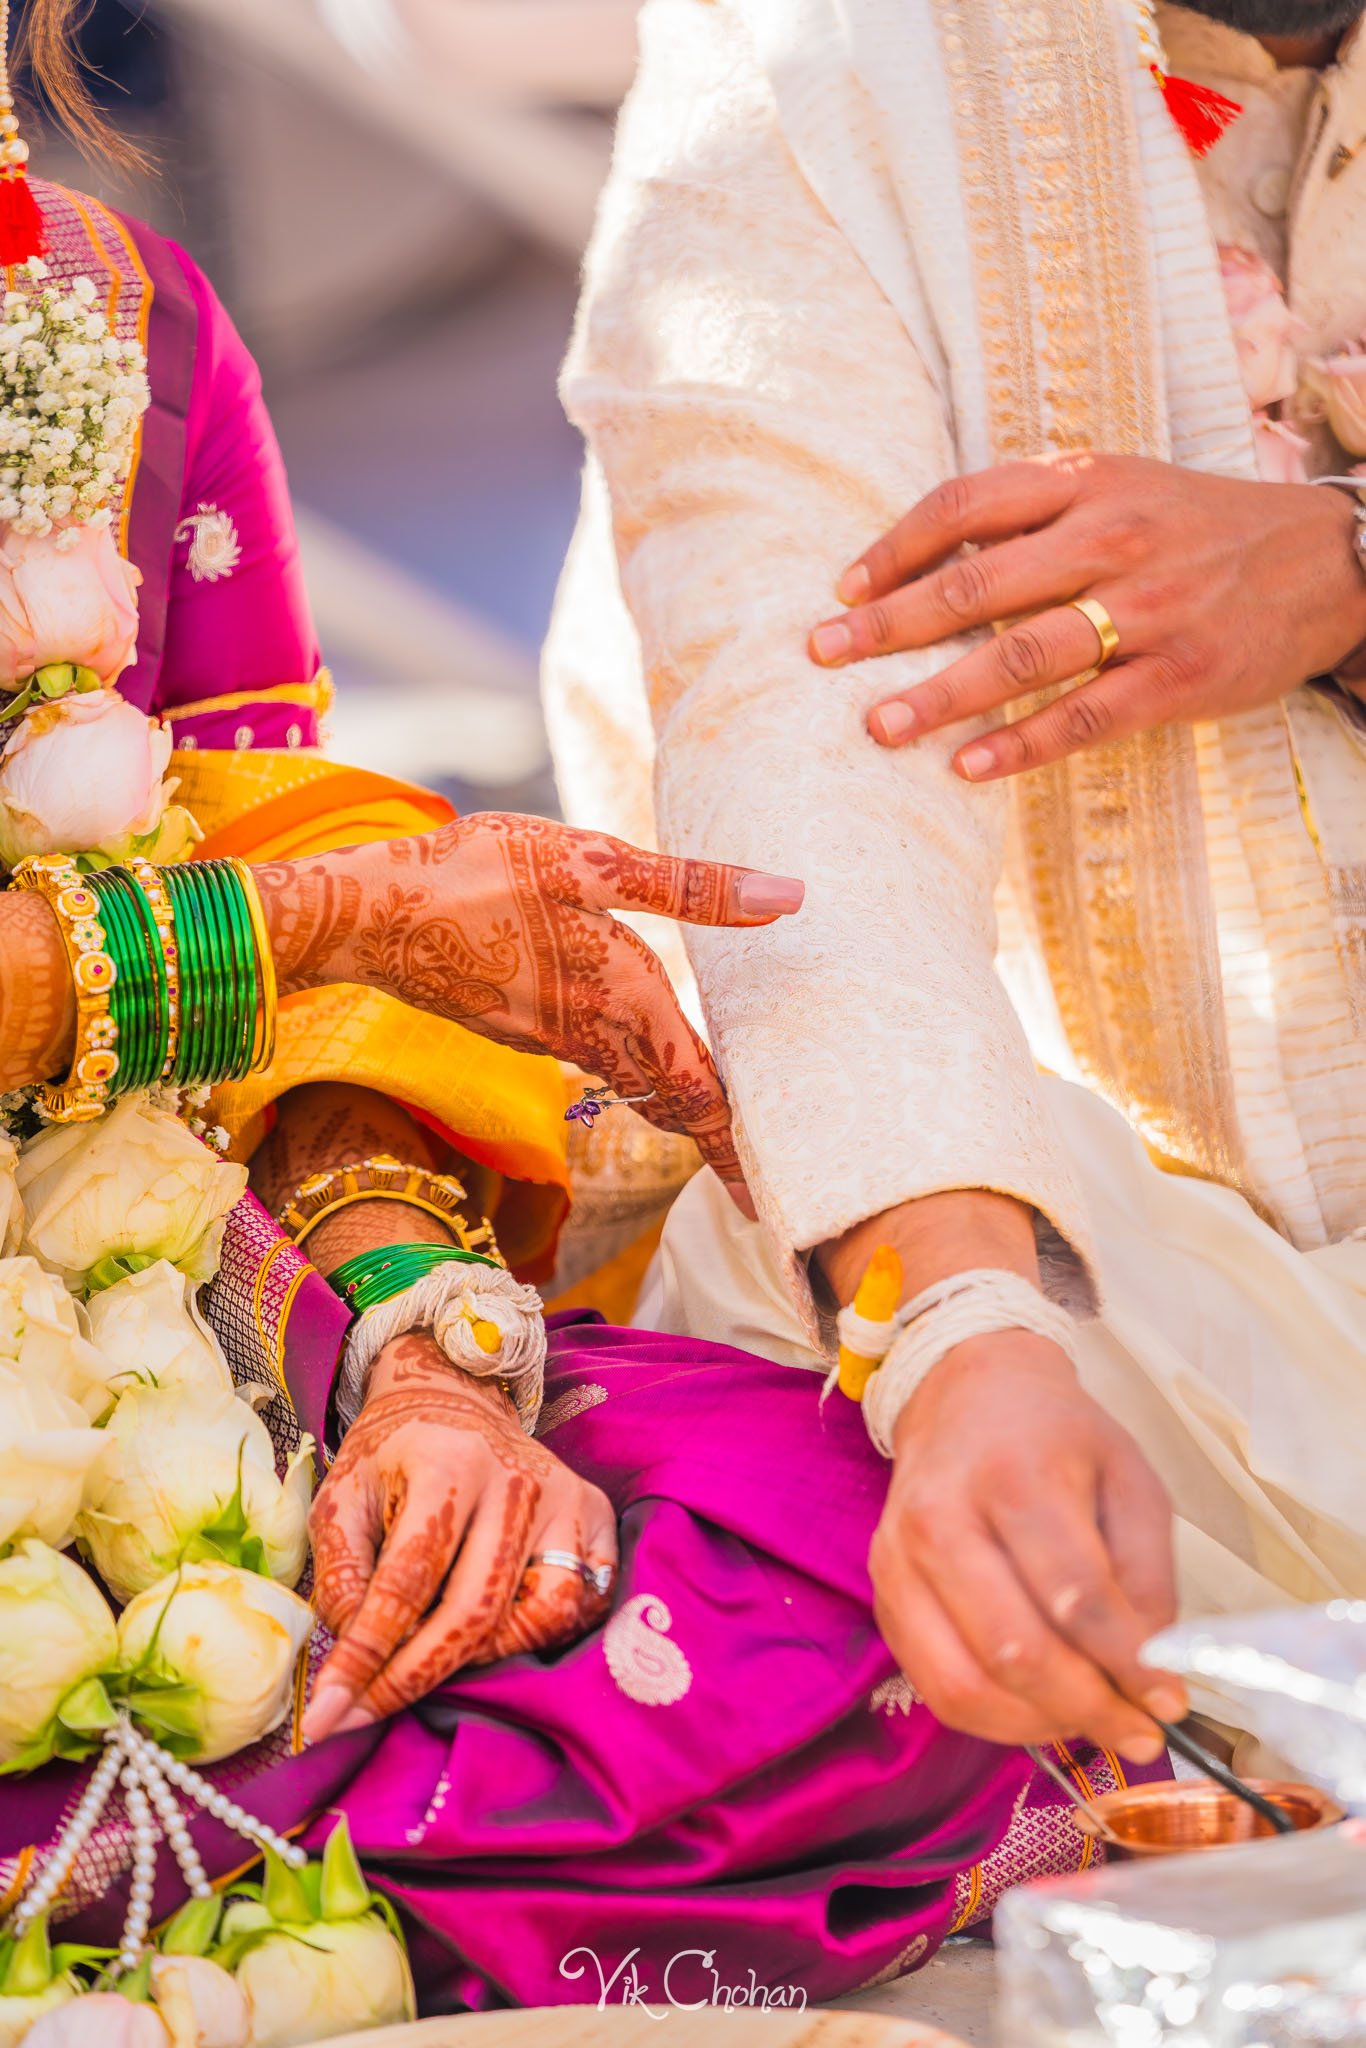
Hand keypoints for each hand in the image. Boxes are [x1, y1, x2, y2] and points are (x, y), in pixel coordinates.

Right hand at [257, 814, 803, 1198]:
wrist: (368, 916)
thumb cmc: (478, 874)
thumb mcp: (590, 863)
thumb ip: (690, 888)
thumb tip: (786, 899)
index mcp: (626, 995)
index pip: (700, 1093)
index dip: (735, 1148)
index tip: (767, 1201)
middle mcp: (594, 1031)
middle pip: (672, 1104)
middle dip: (716, 1143)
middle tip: (758, 1179)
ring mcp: (553, 1037)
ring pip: (635, 1084)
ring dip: (680, 1107)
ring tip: (723, 1116)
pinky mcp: (523, 1027)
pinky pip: (597, 1060)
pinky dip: (635, 1073)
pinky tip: (649, 1045)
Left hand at [303, 1332, 616, 1741]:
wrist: (455, 1401)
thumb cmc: (392, 1458)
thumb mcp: (342, 1497)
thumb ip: (341, 1572)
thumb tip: (350, 1655)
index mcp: (446, 1463)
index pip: (407, 1581)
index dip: (366, 1656)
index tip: (330, 1715)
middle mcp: (514, 1479)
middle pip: (476, 1609)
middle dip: (417, 1675)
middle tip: (369, 1711)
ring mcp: (564, 1496)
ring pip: (542, 1614)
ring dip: (485, 1656)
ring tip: (439, 1654)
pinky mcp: (595, 1512)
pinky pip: (585, 1600)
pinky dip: (543, 1634)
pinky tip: (498, 1634)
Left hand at [809, 453, 1365, 780]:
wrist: (1326, 558)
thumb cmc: (1198, 527)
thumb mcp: (1122, 487)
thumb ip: (1038, 512)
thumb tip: (930, 556)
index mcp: (1087, 482)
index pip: (965, 505)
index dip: (895, 548)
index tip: (843, 590)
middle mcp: (1111, 538)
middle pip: (976, 582)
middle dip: (889, 625)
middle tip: (823, 656)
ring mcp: (1147, 611)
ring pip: (1023, 655)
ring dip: (940, 696)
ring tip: (878, 726)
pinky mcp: (1179, 677)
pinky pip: (1084, 717)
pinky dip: (1020, 746)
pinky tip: (968, 768)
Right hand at [870, 1330, 1186, 1760]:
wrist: (962, 1395)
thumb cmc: (1057, 1438)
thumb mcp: (1130, 1479)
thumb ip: (1147, 1574)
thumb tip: (1148, 1671)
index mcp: (1015, 1474)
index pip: (1074, 1594)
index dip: (1127, 1664)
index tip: (1169, 1702)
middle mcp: (942, 1517)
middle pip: (1014, 1649)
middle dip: (1087, 1708)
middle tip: (1138, 1734)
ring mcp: (899, 1559)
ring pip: (965, 1683)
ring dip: (1039, 1725)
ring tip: (1092, 1723)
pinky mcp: (882, 1593)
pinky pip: (935, 1686)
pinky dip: (995, 1719)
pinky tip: (1041, 1710)